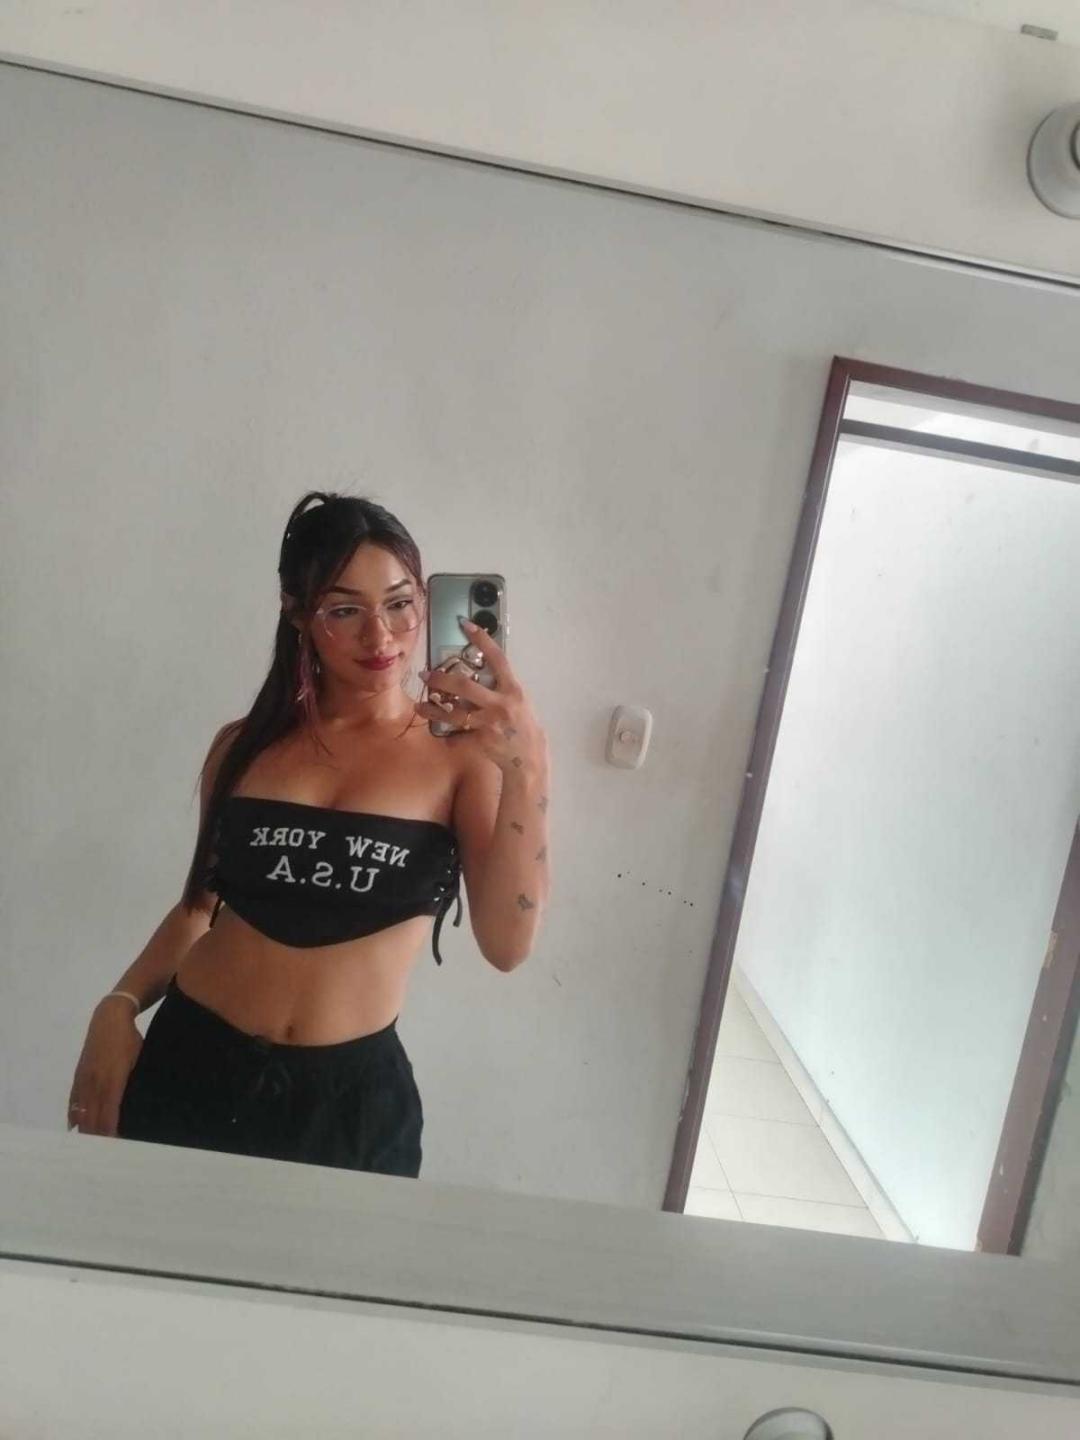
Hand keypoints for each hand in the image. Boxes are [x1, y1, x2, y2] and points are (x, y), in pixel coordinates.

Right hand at [67, 1007, 143, 1137]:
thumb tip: (141, 1103)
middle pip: (94, 1116)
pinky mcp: (79, 1073)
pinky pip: (75, 1098)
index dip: (110, 1133)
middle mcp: (96, 1081)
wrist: (110, 1017)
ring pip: (83, 1110)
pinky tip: (74, 1127)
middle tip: (101, 1155)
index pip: (110, 1114)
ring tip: (88, 1147)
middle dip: (97, 1137)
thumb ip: (136, 1082)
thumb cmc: (131, 1039)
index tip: (114, 1148)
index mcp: (113, 1079)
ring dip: (85, 1129)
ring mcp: (85, 1078)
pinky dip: (74, 1114)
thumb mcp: (139, 1059)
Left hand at [417, 619, 547, 775]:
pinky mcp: (480, 741)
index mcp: (513, 690)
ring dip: (433, 709)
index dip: (481, 640)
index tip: (465, 625)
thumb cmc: (524, 725)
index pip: (497, 658)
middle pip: (465, 687)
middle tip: (425, 674)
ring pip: (454, 714)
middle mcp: (501, 704)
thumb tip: (479, 670)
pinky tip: (438, 731)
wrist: (529, 757)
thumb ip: (501, 686)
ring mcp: (489, 724)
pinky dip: (447, 735)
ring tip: (420, 705)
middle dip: (441, 679)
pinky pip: (457, 735)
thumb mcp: (519, 700)